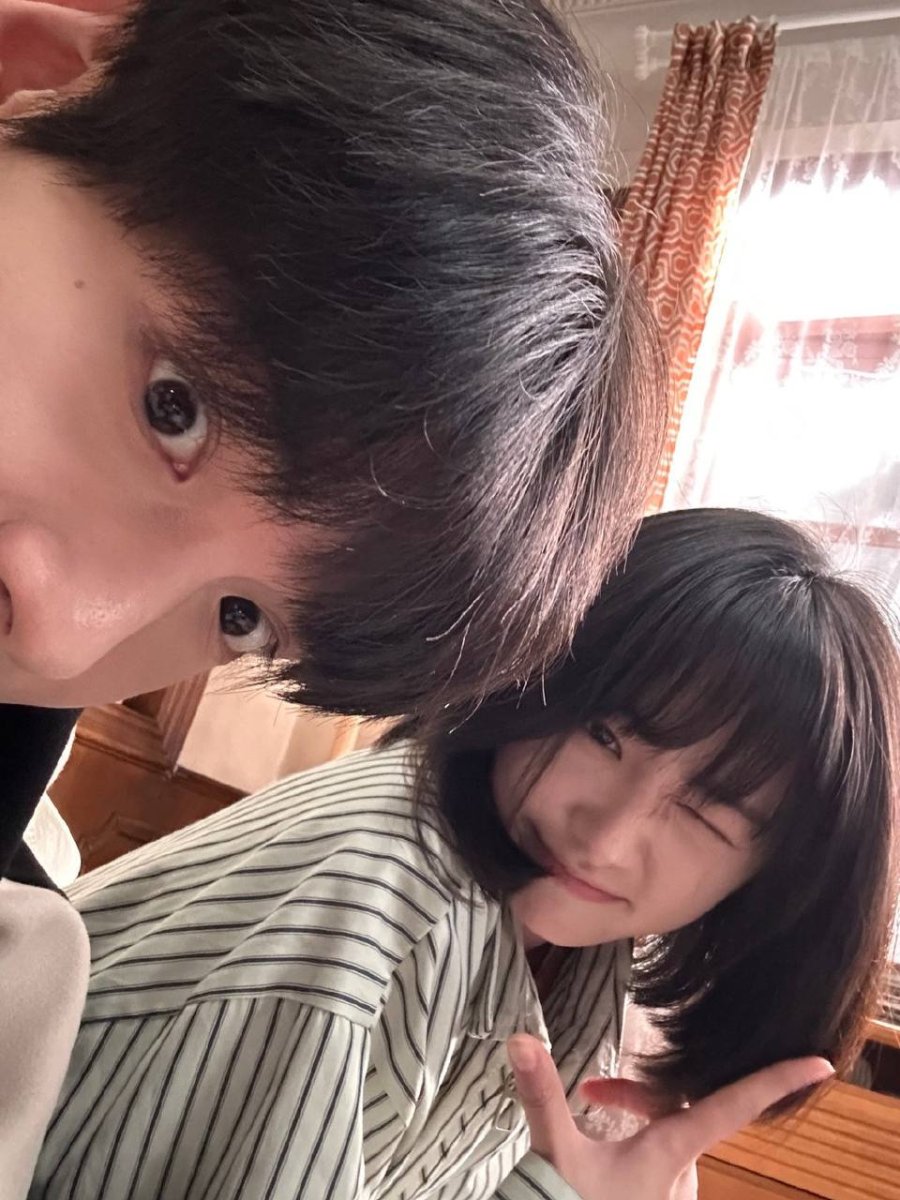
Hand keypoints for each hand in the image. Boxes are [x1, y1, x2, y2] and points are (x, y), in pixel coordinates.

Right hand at [507, 1034, 832, 1199]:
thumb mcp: (555, 1150)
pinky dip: (634, 1135)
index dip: (777, 1082)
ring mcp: (673, 1188)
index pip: (734, 1105)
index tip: (822, 1063)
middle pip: (679, 1108)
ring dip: (633, 1112)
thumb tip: (520, 1038)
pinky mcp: (659, 1197)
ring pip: (668, 1130)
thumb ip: (541, 1093)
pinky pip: (659, 1153)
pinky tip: (601, 1143)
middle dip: (635, 1090)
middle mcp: (683, 1170)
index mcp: (672, 1150)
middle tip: (590, 1091)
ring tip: (590, 1105)